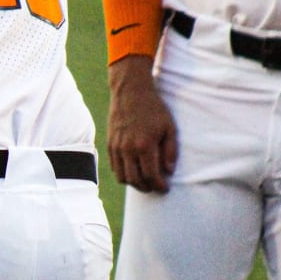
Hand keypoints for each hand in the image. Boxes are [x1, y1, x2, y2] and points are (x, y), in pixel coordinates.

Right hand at [107, 55, 176, 192]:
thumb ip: (170, 151)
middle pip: (135, 180)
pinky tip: (133, 170)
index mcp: (144, 145)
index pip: (150, 175)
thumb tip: (168, 171)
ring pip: (122, 176)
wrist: (130, 91)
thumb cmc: (153, 108)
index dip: (159, 186)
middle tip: (155, 187)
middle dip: (147, 187)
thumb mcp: (169, 128)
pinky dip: (123, 173)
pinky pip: (114, 166)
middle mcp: (127, 148)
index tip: (165, 188)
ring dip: (134, 183)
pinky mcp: (109, 143)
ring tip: (144, 181)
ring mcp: (116, 146)